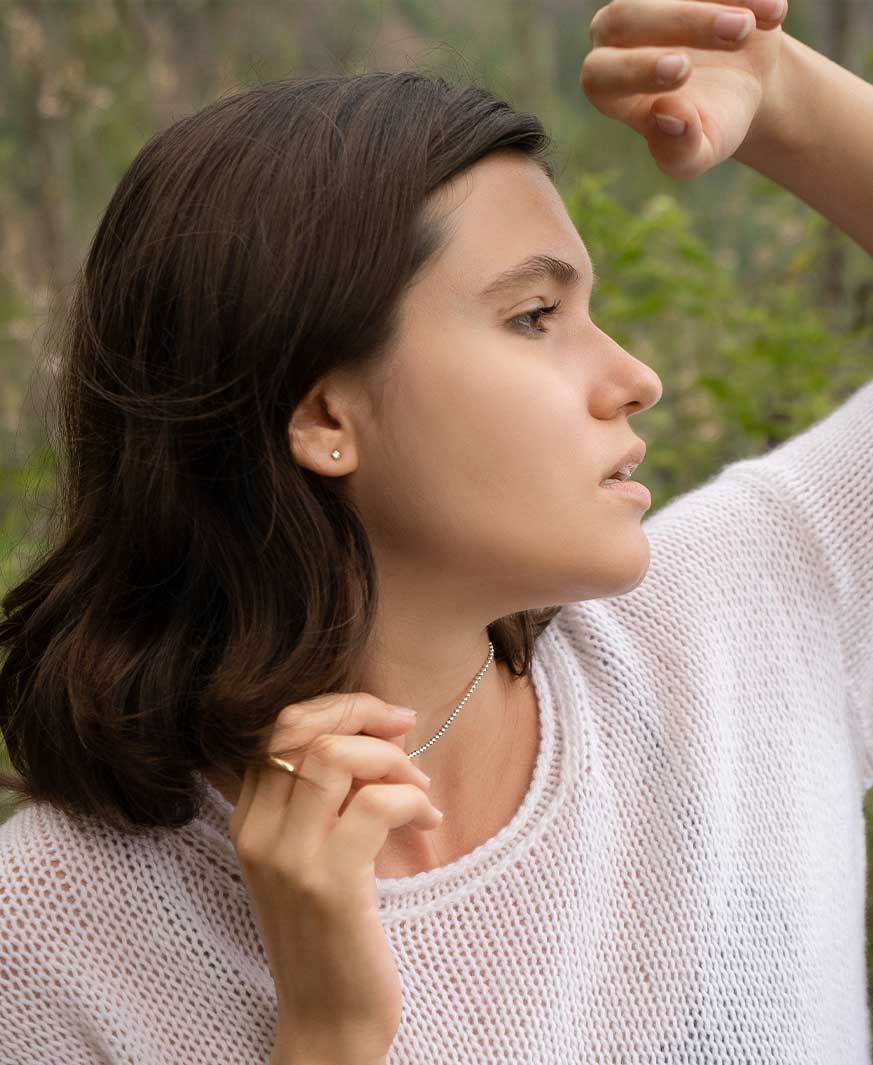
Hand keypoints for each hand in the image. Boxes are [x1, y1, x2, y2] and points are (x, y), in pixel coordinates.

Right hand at [227, 694, 440, 1064]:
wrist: (328, 1022)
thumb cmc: (332, 931)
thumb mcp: (312, 855)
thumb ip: (327, 796)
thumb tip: (378, 731)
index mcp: (248, 820)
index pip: (280, 727)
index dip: (339, 707)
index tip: (385, 720)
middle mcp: (258, 832)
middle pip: (301, 726)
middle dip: (363, 711)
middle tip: (406, 730)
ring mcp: (290, 858)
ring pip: (334, 754)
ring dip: (390, 757)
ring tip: (418, 787)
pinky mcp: (331, 884)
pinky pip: (376, 804)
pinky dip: (412, 798)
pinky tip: (429, 820)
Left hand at [580, 0, 788, 178]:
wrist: (743, 83)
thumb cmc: (712, 123)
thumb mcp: (701, 151)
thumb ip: (679, 149)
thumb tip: (667, 118)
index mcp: (609, 88)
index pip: (600, 73)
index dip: (635, 68)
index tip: (682, 69)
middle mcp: (616, 37)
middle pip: (626, 16)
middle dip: (681, 21)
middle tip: (735, 34)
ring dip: (710, 3)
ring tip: (751, 28)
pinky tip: (773, 13)